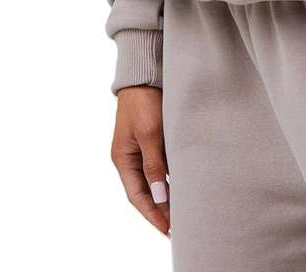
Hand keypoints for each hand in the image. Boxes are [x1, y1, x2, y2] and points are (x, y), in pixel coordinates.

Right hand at [111, 86, 169, 235]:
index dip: (152, 214)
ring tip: (182, 211)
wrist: (145, 75)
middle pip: (145, 191)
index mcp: (123, 159)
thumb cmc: (144, 102)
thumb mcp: (149, 134)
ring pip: (153, 179)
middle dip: (159, 209)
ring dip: (166, 195)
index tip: (167, 229)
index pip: (137, 196)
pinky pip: (160, 165)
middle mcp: (130, 158)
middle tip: (177, 226)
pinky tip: (182, 185)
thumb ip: (154, 165)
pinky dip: (170, 177)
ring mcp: (140, 149)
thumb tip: (160, 196)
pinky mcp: (152, 139)